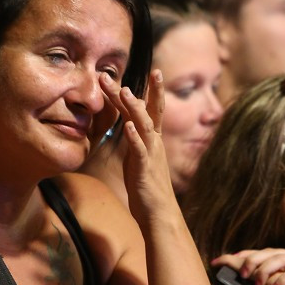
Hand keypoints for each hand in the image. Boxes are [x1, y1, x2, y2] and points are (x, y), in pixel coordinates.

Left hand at [99, 69, 173, 223]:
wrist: (159, 215)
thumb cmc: (147, 188)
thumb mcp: (139, 159)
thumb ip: (134, 141)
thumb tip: (127, 126)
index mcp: (152, 140)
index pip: (150, 109)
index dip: (148, 90)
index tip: (148, 70)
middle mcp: (154, 143)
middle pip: (151, 111)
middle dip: (150, 90)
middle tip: (150, 70)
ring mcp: (150, 155)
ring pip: (145, 126)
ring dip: (135, 108)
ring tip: (124, 91)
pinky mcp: (144, 169)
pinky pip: (139, 151)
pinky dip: (133, 137)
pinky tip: (127, 126)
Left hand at [213, 248, 284, 284]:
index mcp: (283, 264)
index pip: (255, 256)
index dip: (236, 257)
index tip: (216, 262)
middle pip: (264, 253)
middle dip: (247, 260)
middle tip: (235, 271)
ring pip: (279, 258)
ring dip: (264, 268)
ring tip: (252, 280)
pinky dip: (284, 278)